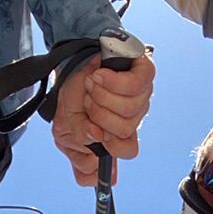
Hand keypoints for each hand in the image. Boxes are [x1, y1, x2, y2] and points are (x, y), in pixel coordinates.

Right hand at [52, 51, 154, 185]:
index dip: (113, 146)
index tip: (96, 134)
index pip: (129, 150)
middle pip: (126, 129)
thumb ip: (80, 147)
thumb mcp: (68, 127)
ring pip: (129, 109)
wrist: (72, 62)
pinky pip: (134, 85)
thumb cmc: (73, 97)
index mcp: (119, 135)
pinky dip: (111, 82)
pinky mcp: (144, 73)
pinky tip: (99, 76)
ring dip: (102, 96)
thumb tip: (97, 137)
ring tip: (91, 86)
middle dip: (99, 115)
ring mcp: (142, 96)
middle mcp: (133, 117)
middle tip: (87, 103)